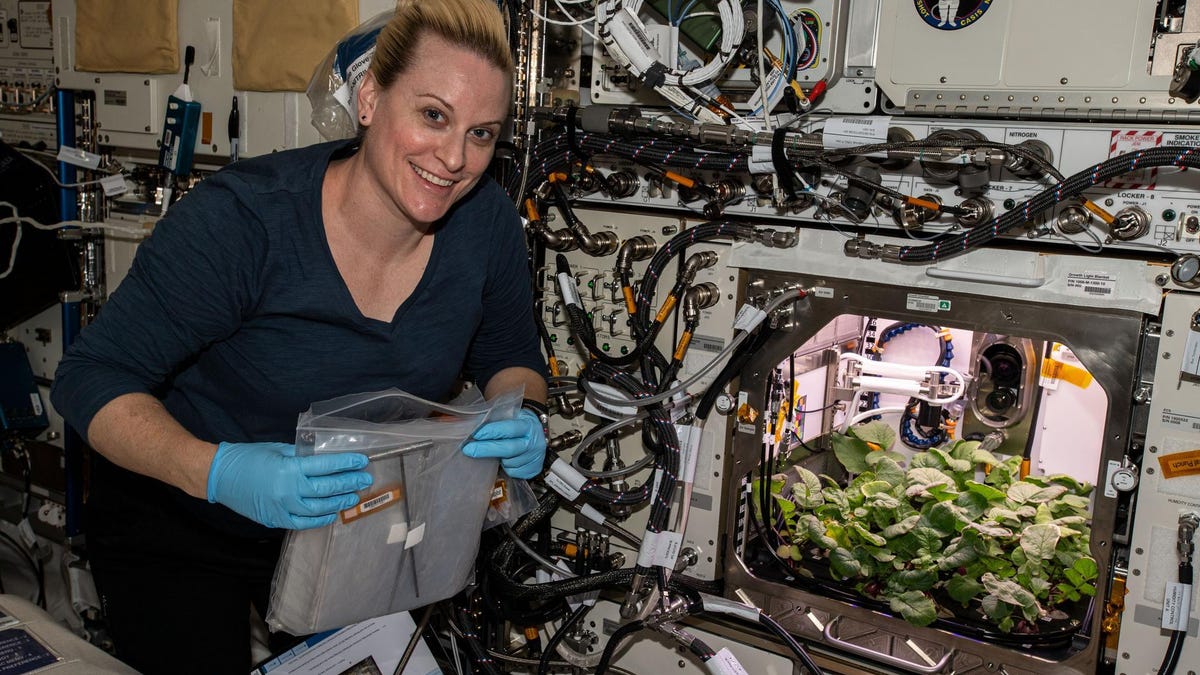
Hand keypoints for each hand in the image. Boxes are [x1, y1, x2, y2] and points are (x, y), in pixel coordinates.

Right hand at [206, 442, 372, 529]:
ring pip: (318, 509)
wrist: (219, 476)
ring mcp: (282, 508)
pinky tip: (331, 514)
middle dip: (348, 483)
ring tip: (352, 497)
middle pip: (326, 488)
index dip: (346, 464)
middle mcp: (288, 490)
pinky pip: (303, 523)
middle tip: (364, 479)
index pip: (326, 466)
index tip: (362, 461)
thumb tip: (324, 460)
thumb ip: (301, 457)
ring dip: (338, 503)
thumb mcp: (278, 450)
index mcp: (289, 469)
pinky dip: (319, 520)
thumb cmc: (248, 458)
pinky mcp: (275, 519)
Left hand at [461, 409, 546, 478]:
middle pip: (508, 449)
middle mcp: (534, 443)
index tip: (475, 434)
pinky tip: (505, 460)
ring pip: (509, 463)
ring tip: (494, 452)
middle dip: (486, 449)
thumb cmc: (522, 425)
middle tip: (468, 449)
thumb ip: (496, 420)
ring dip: (497, 459)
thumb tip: (472, 426)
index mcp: (528, 426)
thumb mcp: (513, 416)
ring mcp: (534, 458)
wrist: (541, 436)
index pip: (509, 429)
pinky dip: (505, 467)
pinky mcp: (532, 470)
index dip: (491, 431)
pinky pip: (513, 472)